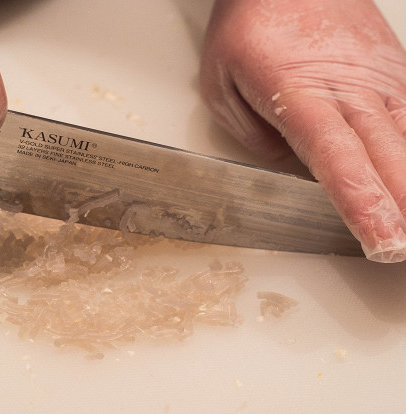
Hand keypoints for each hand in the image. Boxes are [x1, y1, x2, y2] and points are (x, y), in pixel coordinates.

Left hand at [200, 0, 405, 262]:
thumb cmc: (252, 21)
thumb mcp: (221, 83)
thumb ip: (253, 133)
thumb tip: (289, 165)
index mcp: (300, 94)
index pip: (337, 159)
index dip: (360, 202)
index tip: (380, 238)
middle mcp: (349, 88)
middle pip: (382, 155)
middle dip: (400, 208)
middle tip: (403, 249)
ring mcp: (378, 78)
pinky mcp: (393, 71)